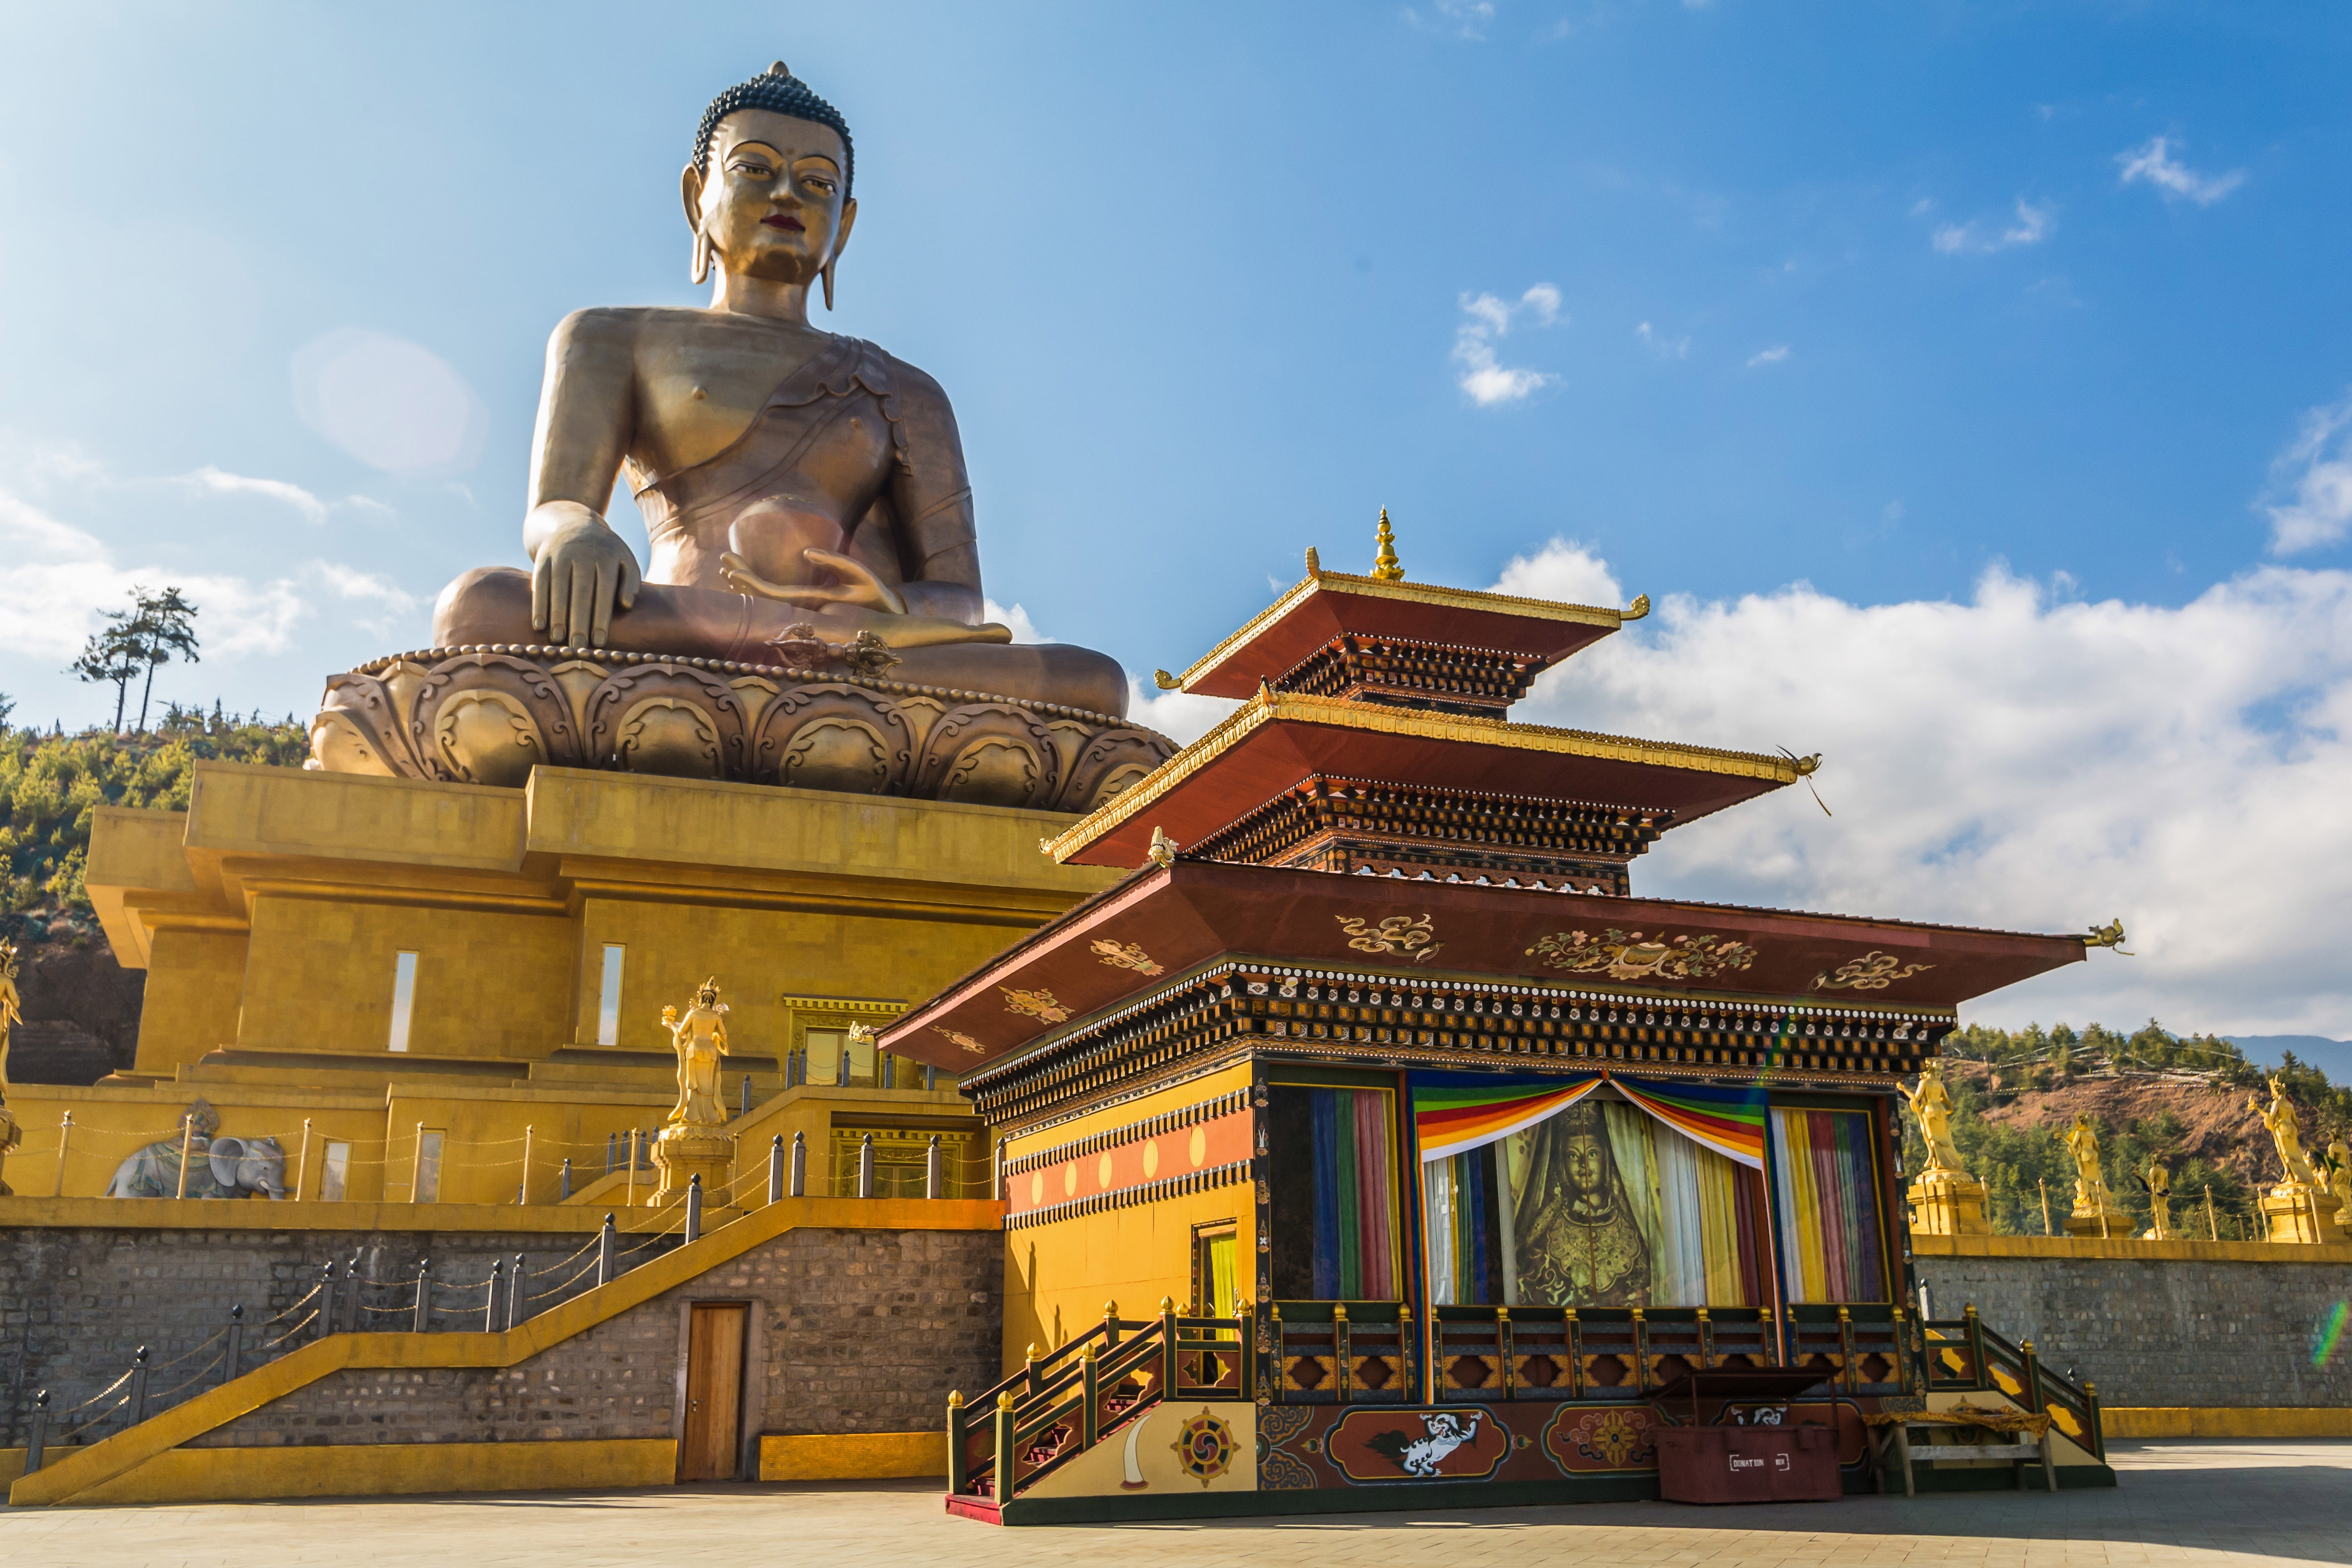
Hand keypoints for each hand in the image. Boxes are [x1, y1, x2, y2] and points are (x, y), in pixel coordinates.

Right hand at [529, 505, 642, 646]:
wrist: (574, 522)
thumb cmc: (606, 553)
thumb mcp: (625, 560)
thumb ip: (631, 582)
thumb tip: (626, 605)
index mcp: (606, 557)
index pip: (604, 591)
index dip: (601, 617)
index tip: (599, 642)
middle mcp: (582, 553)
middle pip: (580, 592)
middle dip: (578, 622)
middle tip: (578, 649)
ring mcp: (560, 554)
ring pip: (558, 588)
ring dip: (557, 617)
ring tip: (558, 641)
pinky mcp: (543, 557)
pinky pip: (540, 583)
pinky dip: (539, 605)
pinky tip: (540, 625)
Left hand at [720, 546, 906, 615]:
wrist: (884, 618)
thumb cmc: (873, 593)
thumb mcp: (858, 573)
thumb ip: (834, 561)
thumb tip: (805, 551)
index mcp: (810, 601)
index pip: (771, 595)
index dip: (749, 583)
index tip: (731, 570)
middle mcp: (801, 609)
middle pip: (762, 597)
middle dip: (741, 578)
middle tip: (723, 558)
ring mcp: (802, 610)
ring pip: (766, 600)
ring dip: (746, 584)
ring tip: (726, 568)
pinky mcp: (805, 607)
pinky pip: (774, 600)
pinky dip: (758, 590)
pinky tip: (747, 582)